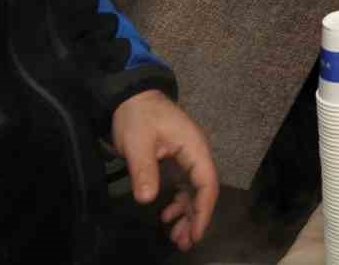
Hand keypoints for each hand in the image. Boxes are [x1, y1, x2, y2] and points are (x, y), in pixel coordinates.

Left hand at [111, 89, 218, 251]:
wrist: (131, 96)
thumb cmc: (138, 116)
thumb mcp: (138, 142)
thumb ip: (144, 170)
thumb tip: (148, 199)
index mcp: (194, 147)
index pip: (207, 182)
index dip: (204, 209)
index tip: (196, 232)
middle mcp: (195, 154)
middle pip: (203, 190)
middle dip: (196, 217)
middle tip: (184, 242)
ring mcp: (186, 157)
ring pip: (193, 191)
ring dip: (187, 213)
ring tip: (176, 237)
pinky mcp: (175, 160)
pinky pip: (183, 186)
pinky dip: (178, 203)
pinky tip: (166, 216)